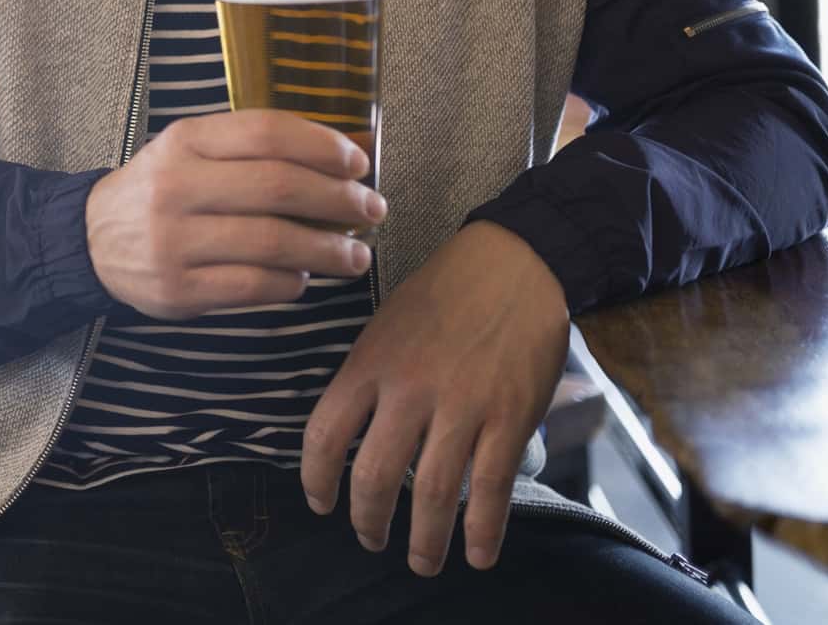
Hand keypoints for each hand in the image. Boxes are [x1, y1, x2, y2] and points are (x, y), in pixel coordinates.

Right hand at [84, 109, 385, 318]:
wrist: (90, 241)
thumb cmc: (160, 191)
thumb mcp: (191, 152)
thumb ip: (251, 151)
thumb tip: (342, 162)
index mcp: (184, 141)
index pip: (266, 133)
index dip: (323, 146)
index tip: (359, 164)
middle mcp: (176, 187)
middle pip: (277, 188)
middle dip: (339, 201)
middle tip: (372, 210)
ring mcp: (174, 241)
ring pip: (273, 243)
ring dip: (328, 250)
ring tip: (355, 255)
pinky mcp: (179, 290)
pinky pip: (254, 286)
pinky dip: (292, 282)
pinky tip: (304, 278)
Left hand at [299, 221, 569, 576]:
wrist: (512, 264)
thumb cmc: (442, 293)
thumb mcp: (384, 327)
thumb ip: (367, 379)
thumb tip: (350, 432)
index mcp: (368, 365)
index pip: (323, 435)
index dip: (316, 480)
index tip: (320, 505)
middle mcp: (408, 390)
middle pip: (374, 475)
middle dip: (368, 520)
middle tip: (370, 540)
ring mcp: (460, 406)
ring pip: (431, 492)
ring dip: (424, 540)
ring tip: (421, 563)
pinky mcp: (508, 418)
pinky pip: (491, 487)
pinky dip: (484, 530)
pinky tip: (478, 555)